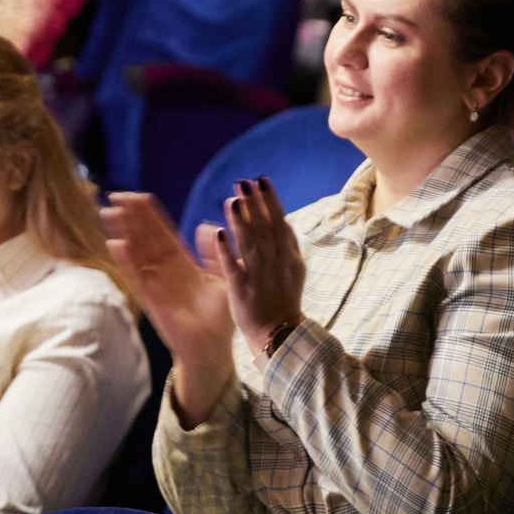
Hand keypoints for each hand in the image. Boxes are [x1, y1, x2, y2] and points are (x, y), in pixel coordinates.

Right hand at [103, 191, 238, 421]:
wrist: (212, 350)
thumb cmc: (219, 319)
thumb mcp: (223, 279)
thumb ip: (215, 253)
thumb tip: (206, 226)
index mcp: (182, 264)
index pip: (162, 233)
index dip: (149, 215)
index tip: (137, 196)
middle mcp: (165, 272)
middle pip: (145, 238)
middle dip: (131, 218)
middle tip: (116, 195)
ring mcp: (156, 285)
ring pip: (136, 253)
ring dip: (123, 233)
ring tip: (110, 212)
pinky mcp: (153, 301)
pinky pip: (138, 277)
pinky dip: (127, 262)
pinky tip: (116, 244)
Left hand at [206, 177, 307, 351]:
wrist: (279, 333)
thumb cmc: (284, 299)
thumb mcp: (294, 268)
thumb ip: (287, 243)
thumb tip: (283, 219)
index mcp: (288, 255)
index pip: (279, 221)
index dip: (271, 199)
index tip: (261, 180)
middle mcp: (275, 262)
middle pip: (264, 226)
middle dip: (255, 202)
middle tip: (244, 181)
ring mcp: (259, 275)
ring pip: (249, 242)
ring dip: (241, 219)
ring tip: (233, 198)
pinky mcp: (242, 289)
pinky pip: (233, 266)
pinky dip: (227, 249)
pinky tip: (219, 232)